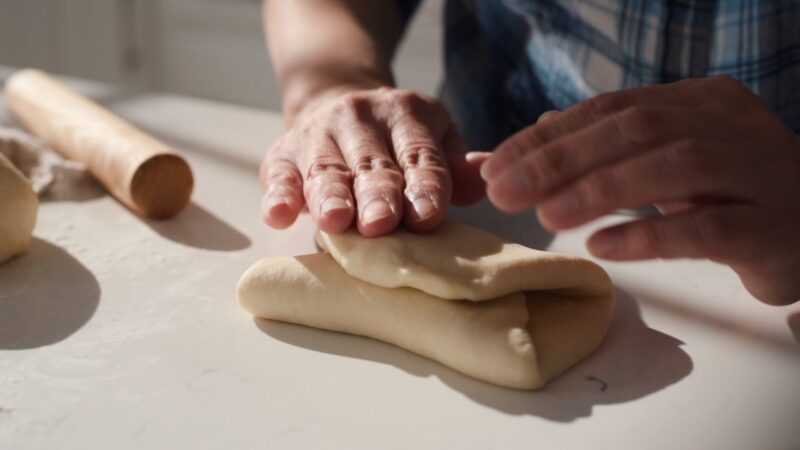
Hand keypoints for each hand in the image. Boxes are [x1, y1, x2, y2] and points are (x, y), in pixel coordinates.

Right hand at [260, 87, 486, 236]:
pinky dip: (278, 195)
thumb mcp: (433, 140)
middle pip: (372, 164)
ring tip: (335, 222)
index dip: (424, 187)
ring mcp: (317, 133)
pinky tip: (278, 216)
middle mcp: (359, 116)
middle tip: (380, 224)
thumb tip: (482, 178)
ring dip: (330, 197)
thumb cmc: (395, 143)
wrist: (333, 104)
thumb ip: (454, 165)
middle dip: (377, 195)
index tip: (427, 216)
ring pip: (326, 170)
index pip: (419, 155)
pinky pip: (278, 176)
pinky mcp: (282, 154)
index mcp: (406, 113)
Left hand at [481, 76, 799, 304]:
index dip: (549, 136)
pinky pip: (706, 227)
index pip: (612, 110)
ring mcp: (758, 174)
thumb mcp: (669, 161)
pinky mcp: (770, 228)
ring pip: (671, 168)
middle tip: (504, 189)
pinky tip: (602, 245)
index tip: (496, 164)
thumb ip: (608, 147)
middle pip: (634, 130)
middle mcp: (731, 127)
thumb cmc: (734, 195)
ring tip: (545, 216)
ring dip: (598, 191)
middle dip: (560, 159)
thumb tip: (532, 134)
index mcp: (702, 102)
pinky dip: (649, 235)